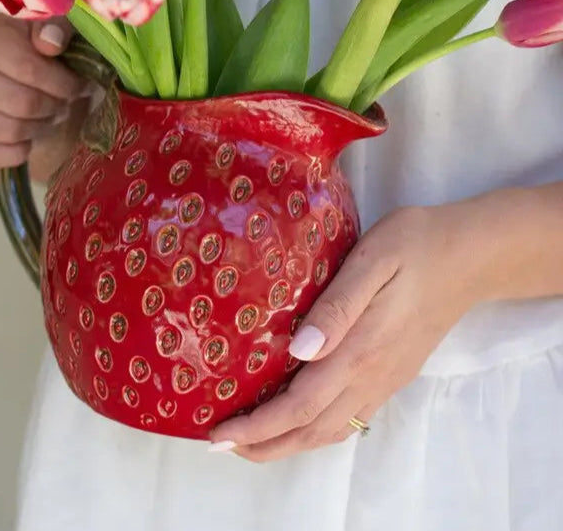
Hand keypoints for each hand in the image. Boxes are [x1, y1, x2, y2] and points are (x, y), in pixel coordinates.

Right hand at [0, 13, 87, 168]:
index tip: (79, 86)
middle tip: (64, 104)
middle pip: (21, 104)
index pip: (28, 69)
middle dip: (53, 108)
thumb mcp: (46, 24)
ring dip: (38, 129)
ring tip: (47, 117)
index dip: (62, 84)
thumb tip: (51, 44)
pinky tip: (27, 139)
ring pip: (9, 131)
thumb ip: (55, 26)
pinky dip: (15, 153)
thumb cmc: (27, 43)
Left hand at [209, 203, 483, 461]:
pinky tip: (298, 415)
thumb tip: (298, 350)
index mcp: (360, 349)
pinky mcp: (394, 372)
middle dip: (265, 444)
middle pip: (313, 429)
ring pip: (332, 428)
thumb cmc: (414, 245)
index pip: (301, 404)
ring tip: (251, 437)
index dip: (258, 425)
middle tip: (221, 443)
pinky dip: (316, 427)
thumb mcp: (371, 262)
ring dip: (289, 441)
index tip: (219, 434)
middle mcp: (372, 374)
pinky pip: (350, 415)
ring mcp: (386, 378)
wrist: (470, 256)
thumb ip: (335, 308)